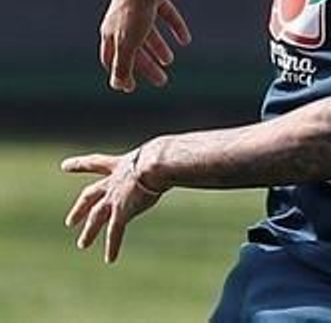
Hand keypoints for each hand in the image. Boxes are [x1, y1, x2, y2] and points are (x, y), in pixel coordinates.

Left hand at [61, 148, 165, 262]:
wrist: (157, 161)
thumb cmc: (165, 153)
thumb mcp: (161, 154)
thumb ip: (166, 158)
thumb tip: (187, 152)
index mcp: (122, 165)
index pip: (97, 163)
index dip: (80, 165)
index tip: (63, 166)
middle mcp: (113, 182)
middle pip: (90, 195)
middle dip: (80, 208)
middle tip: (69, 222)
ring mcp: (115, 198)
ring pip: (97, 217)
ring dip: (89, 231)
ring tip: (82, 245)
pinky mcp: (121, 212)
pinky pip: (115, 232)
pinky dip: (113, 246)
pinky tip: (110, 259)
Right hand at [100, 0, 190, 92]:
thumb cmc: (135, 12)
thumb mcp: (128, 43)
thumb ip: (123, 65)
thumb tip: (118, 87)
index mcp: (109, 31)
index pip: (110, 58)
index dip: (119, 73)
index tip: (131, 87)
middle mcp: (121, 19)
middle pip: (133, 47)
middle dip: (146, 65)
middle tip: (161, 81)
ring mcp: (138, 7)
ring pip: (148, 32)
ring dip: (159, 47)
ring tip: (170, 60)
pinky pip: (165, 15)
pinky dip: (175, 28)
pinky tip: (186, 40)